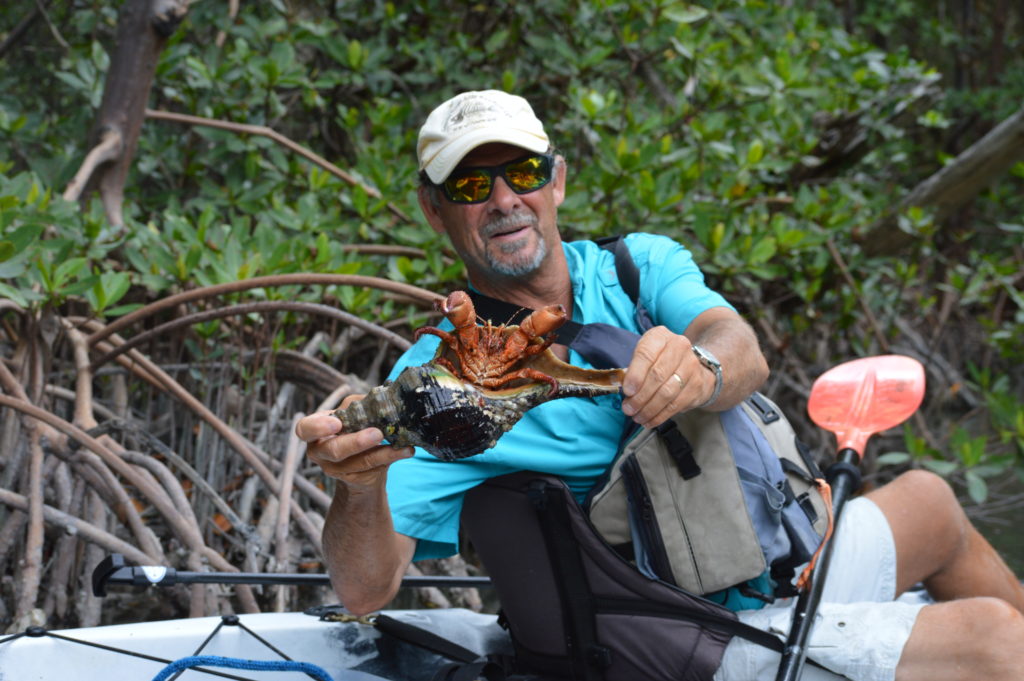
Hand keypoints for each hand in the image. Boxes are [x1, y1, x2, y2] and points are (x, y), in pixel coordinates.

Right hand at [296, 395, 413, 488]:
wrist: (362, 463)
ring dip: (383, 453)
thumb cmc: (355, 429)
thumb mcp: (354, 414)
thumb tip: (382, 398)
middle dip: (356, 442)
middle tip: (376, 434)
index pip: (304, 429)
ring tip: (401, 445)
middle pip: (333, 450)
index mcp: (315, 430)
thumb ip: (361, 406)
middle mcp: (320, 452)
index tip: (337, 423)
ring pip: (358, 462)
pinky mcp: (354, 480)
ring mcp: (335, 469)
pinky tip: (406, 450)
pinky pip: (373, 469)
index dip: (317, 427)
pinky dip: (391, 458)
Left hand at [620, 326, 712, 427]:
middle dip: (640, 396)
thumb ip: (634, 370)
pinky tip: (649, 421)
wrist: (692, 366)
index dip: (635, 375)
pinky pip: (676, 404)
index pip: (646, 354)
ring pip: (667, 392)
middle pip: (657, 375)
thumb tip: (625, 391)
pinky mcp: (697, 384)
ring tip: (637, 417)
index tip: (627, 391)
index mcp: (660, 336)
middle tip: (628, 409)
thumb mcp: (645, 356)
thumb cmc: (660, 360)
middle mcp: (679, 346)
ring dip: (649, 408)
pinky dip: (660, 415)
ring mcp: (691, 365)